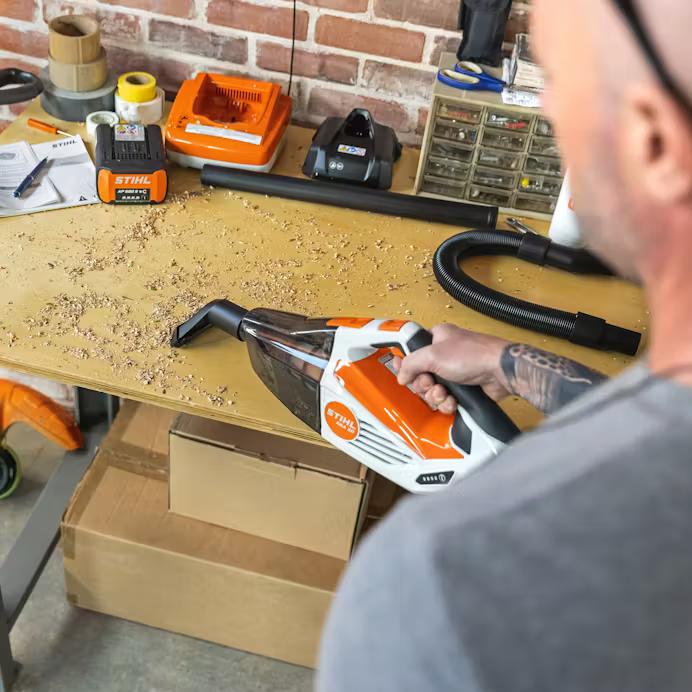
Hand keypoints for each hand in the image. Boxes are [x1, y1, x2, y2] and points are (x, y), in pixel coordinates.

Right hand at [394, 324, 511, 413]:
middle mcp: (444, 355)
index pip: (411, 350)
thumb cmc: (475, 354)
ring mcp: (454, 372)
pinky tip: (452, 400)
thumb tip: (401, 375)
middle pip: (419, 375)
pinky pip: (445, 399)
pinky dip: (447, 402)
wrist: (500, 372)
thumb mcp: (433, 355)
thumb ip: (410, 363)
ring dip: (435, 395)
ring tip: (444, 392)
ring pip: (431, 390)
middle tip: (430, 382)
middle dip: (423, 384)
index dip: (403, 361)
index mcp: (437, 338)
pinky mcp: (462, 388)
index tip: (397, 368)